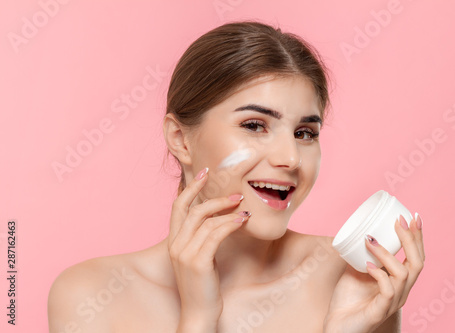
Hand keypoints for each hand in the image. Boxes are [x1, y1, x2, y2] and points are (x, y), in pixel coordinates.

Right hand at [167, 167, 250, 331]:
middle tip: (236, 193)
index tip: (204, 173)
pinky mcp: (198, 262)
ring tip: (244, 209)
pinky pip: (216, 234)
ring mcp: (185, 254)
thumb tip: (218, 218)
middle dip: (214, 197)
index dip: (190, 188)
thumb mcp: (199, 257)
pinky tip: (242, 220)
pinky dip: (231, 223)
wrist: (198, 313)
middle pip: (192, 209)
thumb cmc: (202, 286)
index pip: (178, 207)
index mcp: (174, 242)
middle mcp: (176, 245)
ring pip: (206, 221)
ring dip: (228, 211)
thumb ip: (202, 238)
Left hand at [324, 214, 424, 332]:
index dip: (417, 237)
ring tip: (370, 239)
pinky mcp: (380, 312)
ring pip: (403, 274)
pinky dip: (380, 275)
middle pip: (417, 263)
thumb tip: (358, 230)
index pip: (416, 257)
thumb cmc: (347, 300)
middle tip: (398, 220)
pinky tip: (368, 266)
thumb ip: (361, 253)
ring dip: (387, 253)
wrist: (337, 327)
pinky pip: (388, 291)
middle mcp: (401, 292)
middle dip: (411, 239)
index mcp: (399, 281)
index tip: (413, 215)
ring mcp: (392, 302)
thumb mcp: (356, 270)